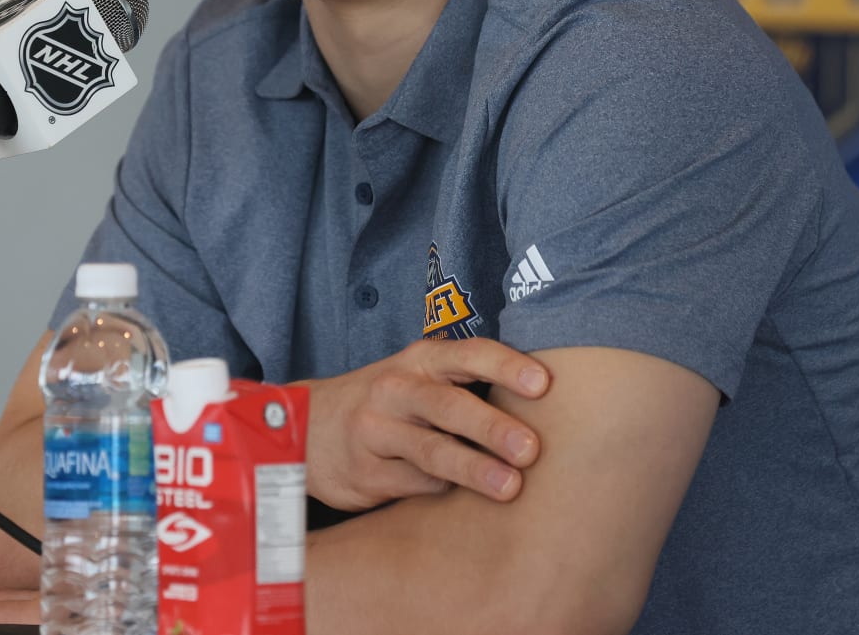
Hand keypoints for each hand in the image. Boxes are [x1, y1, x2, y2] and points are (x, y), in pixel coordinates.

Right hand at [299, 338, 549, 510]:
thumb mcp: (420, 377)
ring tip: (510, 487)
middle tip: (531, 449)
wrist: (308, 426)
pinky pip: (412, 484)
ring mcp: (376, 430)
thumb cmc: (390, 402)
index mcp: (421, 360)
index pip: (468, 355)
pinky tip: (465, 502)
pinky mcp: (365, 472)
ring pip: (430, 450)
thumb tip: (550, 409)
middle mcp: (396, 389)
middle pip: (448, 406)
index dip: (506, 367)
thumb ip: (468, 385)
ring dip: (473, 469)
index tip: (543, 384)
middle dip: (492, 427)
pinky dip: (443, 491)